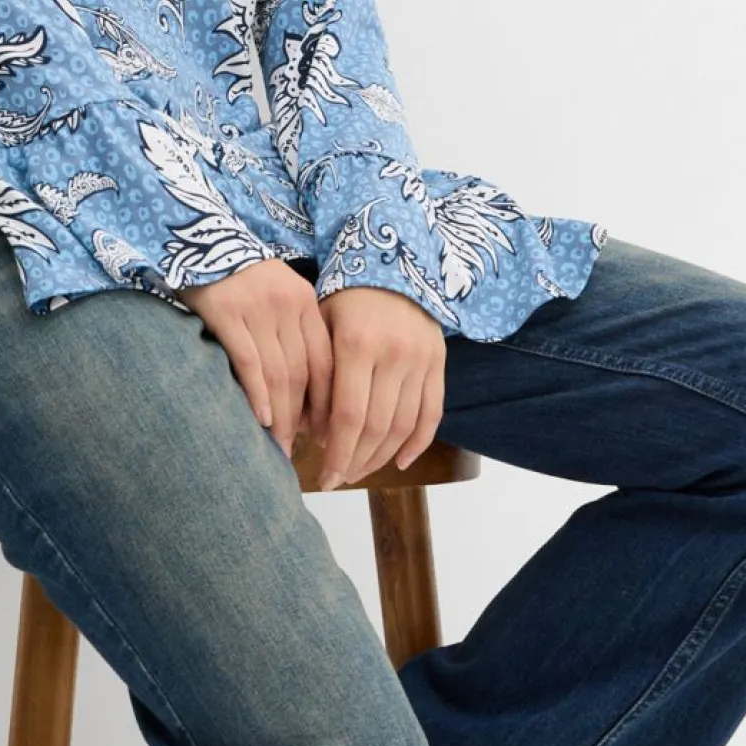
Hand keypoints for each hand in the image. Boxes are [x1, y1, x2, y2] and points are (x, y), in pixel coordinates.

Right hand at [170, 257, 332, 459]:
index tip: (326, 434)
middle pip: (304, 373)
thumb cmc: (236, 277)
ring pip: (278, 372)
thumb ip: (291, 335)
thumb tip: (302, 398)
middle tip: (300, 452)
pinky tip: (261, 420)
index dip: (327, 402)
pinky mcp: (225, 310)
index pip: (326, 361)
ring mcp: (256, 306)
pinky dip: (258, 394)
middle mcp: (287, 303)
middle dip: (304, 419)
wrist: (196, 237)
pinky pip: (248, 361)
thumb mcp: (275, 297)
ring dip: (281, 416)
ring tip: (279, 446)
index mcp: (305, 301)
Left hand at [311, 286, 446, 489]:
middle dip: (356, 461)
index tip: (324, 478)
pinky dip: (418, 443)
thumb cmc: (344, 299)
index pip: (348, 416)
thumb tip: (306, 430)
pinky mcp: (439, 364)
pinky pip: (432, 413)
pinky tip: (399, 461)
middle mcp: (393, 355)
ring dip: (381, 457)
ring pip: (404, 426)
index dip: (337, 454)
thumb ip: (314, 375)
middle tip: (339, 479)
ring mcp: (421, 361)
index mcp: (357, 345)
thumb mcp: (320, 325)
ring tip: (360, 471)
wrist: (392, 266)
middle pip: (376, 428)